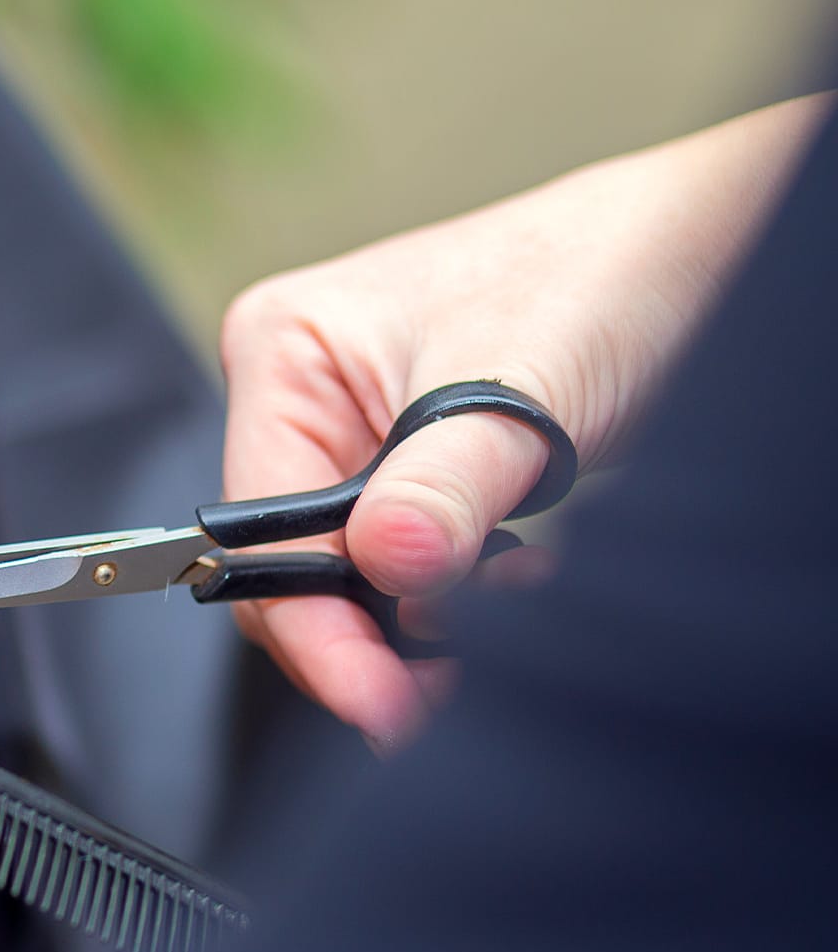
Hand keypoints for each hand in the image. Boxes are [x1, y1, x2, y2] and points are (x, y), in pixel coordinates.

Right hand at [218, 96, 828, 749]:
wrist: (691, 251)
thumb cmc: (602, 272)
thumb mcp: (520, 386)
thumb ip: (445, 483)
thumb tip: (385, 562)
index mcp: (283, 353)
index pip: (261, 529)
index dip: (314, 625)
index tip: (378, 700)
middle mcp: (302, 397)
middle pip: (293, 566)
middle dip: (368, 633)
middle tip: (434, 694)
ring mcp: (352, 437)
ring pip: (349, 577)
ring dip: (420, 616)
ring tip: (504, 604)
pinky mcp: (408, 471)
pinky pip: (400, 566)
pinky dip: (452, 595)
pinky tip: (509, 578)